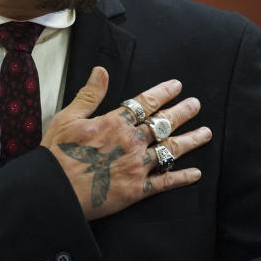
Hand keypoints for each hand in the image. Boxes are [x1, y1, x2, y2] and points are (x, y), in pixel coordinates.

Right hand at [40, 67, 211, 219]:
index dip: (162, 93)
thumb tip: (102, 70)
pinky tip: (196, 173)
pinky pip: (166, 182)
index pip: (145, 103)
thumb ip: (89, 94)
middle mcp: (131, 142)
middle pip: (163, 123)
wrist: (55, 190)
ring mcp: (137, 166)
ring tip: (205, 133)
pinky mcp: (137, 189)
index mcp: (114, 123)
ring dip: (190, 141)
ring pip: (171, 150)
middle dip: (182, 112)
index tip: (177, 86)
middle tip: (196, 104)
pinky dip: (182, 177)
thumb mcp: (68, 117)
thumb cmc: (57, 154)